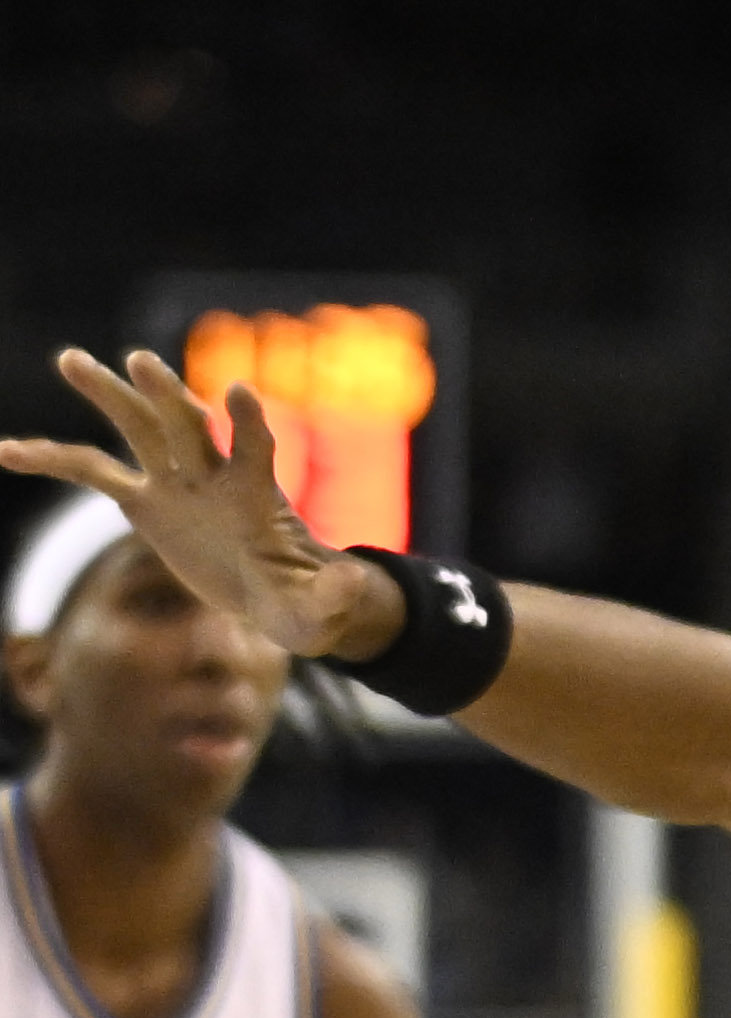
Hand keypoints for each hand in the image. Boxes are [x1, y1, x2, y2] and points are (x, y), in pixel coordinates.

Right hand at [0, 349, 406, 662]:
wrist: (275, 598)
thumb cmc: (304, 604)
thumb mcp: (321, 611)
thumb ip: (336, 597)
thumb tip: (361, 583)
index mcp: (256, 497)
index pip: (255, 447)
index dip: (247, 423)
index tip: (239, 393)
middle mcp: (213, 478)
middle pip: (186, 424)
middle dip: (165, 394)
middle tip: (139, 360)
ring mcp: (175, 484)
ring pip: (136, 429)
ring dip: (106, 393)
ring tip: (70, 359)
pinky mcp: (144, 502)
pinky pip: (90, 473)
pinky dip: (51, 460)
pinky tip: (7, 454)